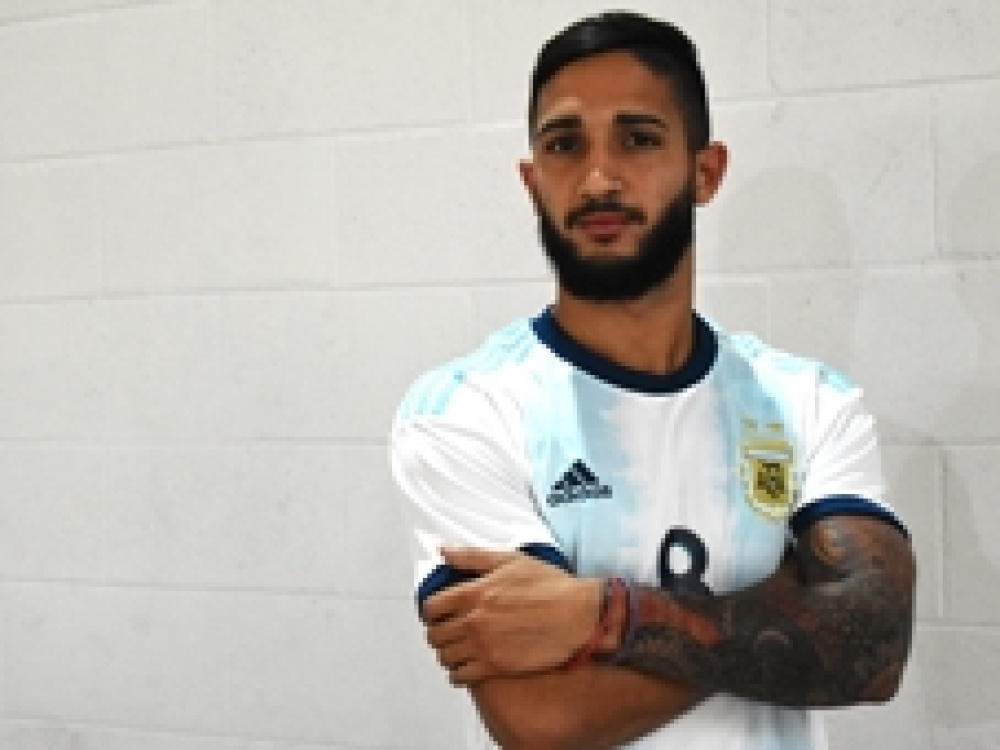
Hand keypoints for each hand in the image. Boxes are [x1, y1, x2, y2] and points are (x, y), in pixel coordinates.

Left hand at [423, 548, 601, 684]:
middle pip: (434, 635)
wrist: (578, 615)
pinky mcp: (496, 667)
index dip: (431, 611)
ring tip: (459, 648)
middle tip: (449, 630)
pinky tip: (468, 665)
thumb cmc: (548, 585)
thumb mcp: (510, 560)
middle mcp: (473, 621)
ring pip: (445, 656)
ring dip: (447, 652)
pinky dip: (458, 672)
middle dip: (438, 631)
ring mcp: (483, 646)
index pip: (431, 608)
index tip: (440, 612)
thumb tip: (442, 549)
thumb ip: (471, 556)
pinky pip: (461, 676)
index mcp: (473, 592)